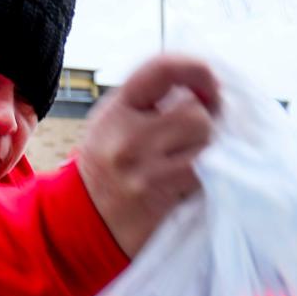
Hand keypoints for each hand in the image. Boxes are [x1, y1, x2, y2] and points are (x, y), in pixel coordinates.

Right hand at [77, 55, 219, 257]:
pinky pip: (203, 176)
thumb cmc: (106, 171)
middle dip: (205, 123)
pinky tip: (186, 182)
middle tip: (197, 135)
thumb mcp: (113, 124)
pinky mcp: (160, 198)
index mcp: (116, 111)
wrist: (85, 226)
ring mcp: (144, 171)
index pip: (163, 69)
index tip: (211, 84)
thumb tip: (203, 90)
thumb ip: (149, 102)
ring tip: (189, 160)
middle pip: (195, 113)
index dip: (197, 70)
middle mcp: (127, 138)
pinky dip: (204, 177)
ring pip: (205, 145)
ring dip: (206, 152)